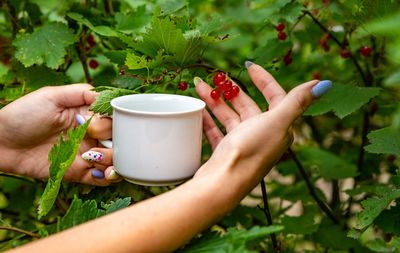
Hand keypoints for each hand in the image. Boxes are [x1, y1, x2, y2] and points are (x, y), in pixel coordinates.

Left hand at [0, 84, 118, 185]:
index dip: (112, 124)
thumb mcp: (51, 96)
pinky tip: (100, 173)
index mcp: (88, 115)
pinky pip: (101, 179)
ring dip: (113, 162)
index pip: (114, 119)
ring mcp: (86, 154)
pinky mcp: (78, 172)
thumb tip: (106, 97)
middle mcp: (91, 135)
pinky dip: (107, 178)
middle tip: (93, 147)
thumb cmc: (22, 115)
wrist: (0, 143)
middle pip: (120, 141)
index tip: (95, 127)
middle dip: (116, 145)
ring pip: (115, 160)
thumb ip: (81, 92)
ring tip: (94, 160)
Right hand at [194, 62, 329, 193]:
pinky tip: (197, 109)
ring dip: (216, 101)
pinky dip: (208, 119)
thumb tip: (324, 84)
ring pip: (230, 116)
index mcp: (279, 127)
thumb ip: (298, 101)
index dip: (263, 80)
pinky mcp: (226, 152)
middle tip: (216, 77)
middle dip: (232, 90)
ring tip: (199, 86)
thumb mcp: (277, 122)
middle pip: (248, 105)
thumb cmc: (252, 151)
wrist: (224, 183)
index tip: (248, 65)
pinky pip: (217, 130)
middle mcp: (262, 135)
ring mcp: (243, 144)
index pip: (275, 97)